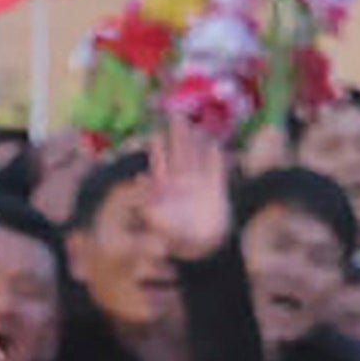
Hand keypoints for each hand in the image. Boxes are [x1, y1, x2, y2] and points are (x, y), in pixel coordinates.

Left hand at [140, 113, 233, 265]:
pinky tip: (214, 145)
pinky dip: (216, 158)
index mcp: (165, 189)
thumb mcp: (162, 228)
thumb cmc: (179, 239)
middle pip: (179, 153)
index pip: (160, 165)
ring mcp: (198, 183)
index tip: (155, 136)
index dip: (158, 151)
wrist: (204, 247)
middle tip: (175, 113)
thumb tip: (143, 202)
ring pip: (197, 157)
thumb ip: (152, 215)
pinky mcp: (216, 188)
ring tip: (196, 124)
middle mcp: (181, 182)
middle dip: (177, 135)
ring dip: (196, 141)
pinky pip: (216, 169)